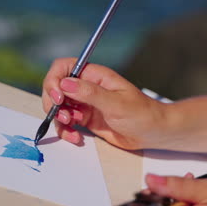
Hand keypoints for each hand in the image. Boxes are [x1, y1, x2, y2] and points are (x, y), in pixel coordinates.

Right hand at [42, 58, 165, 148]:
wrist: (153, 132)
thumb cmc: (141, 114)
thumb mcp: (116, 103)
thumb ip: (90, 93)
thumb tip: (65, 84)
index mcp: (94, 76)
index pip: (64, 68)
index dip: (55, 80)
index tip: (59, 98)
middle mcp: (87, 88)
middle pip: (56, 88)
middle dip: (54, 103)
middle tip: (64, 117)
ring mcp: (85, 104)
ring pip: (59, 108)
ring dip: (59, 119)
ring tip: (72, 128)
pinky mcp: (86, 120)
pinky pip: (67, 123)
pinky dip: (66, 131)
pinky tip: (76, 137)